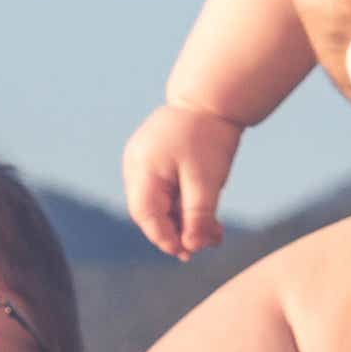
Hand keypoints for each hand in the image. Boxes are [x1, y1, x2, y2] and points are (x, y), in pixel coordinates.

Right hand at [124, 104, 241, 257]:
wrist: (213, 98)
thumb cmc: (208, 136)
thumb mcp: (207, 181)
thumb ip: (198, 216)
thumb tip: (192, 248)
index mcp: (142, 169)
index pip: (146, 215)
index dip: (165, 238)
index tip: (187, 254)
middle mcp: (136, 166)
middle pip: (151, 211)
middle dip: (178, 232)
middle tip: (204, 246)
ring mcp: (144, 161)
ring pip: (161, 202)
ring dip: (185, 219)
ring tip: (214, 233)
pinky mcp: (156, 159)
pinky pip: (166, 188)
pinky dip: (185, 203)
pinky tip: (208, 216)